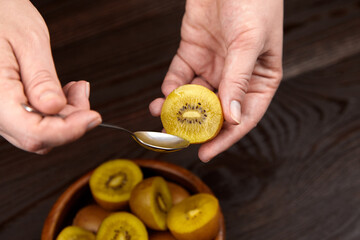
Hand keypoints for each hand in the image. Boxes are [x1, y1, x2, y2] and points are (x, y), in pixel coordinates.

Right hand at [0, 0, 100, 153]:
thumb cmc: (3, 16)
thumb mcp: (28, 42)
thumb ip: (41, 80)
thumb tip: (56, 108)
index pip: (34, 132)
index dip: (68, 131)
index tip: (94, 117)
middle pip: (39, 137)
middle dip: (71, 121)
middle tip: (83, 93)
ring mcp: (1, 110)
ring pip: (39, 131)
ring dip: (66, 116)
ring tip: (76, 88)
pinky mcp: (9, 107)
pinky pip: (35, 120)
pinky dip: (56, 111)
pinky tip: (65, 91)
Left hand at [150, 0, 282, 161]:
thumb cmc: (254, 0)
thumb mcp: (248, 42)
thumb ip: (238, 80)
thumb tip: (233, 118)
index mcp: (259, 78)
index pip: (244, 116)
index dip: (226, 137)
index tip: (206, 152)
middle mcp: (235, 76)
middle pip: (215, 110)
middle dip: (196, 126)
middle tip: (176, 138)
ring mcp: (213, 65)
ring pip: (194, 96)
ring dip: (178, 109)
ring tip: (162, 117)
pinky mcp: (192, 52)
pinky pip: (179, 76)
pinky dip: (170, 88)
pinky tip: (162, 97)